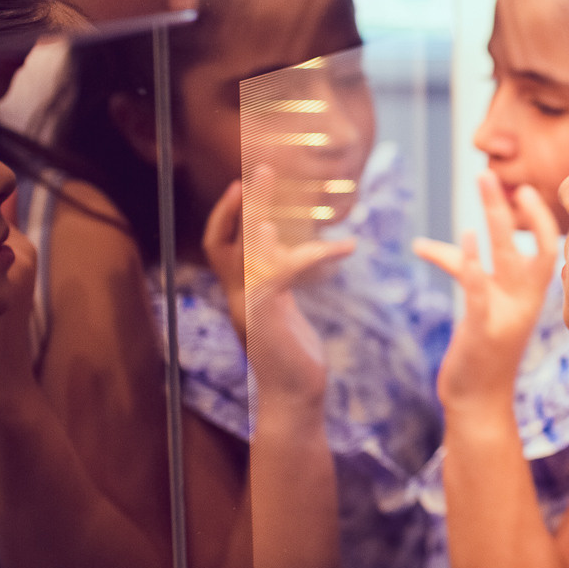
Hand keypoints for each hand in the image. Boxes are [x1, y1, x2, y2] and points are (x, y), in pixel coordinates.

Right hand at [205, 177, 352, 405]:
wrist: (294, 398)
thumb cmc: (294, 356)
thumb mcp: (283, 309)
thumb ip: (277, 280)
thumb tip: (276, 243)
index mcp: (240, 294)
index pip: (220, 247)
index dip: (226, 217)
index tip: (240, 187)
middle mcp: (236, 295)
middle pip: (226, 239)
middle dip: (241, 203)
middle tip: (259, 169)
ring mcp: (247, 304)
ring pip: (248, 247)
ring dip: (262, 212)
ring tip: (279, 185)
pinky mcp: (266, 311)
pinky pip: (287, 268)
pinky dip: (317, 253)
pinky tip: (348, 246)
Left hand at [413, 171, 559, 408]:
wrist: (478, 404)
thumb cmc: (479, 353)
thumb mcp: (476, 306)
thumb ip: (460, 273)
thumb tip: (425, 243)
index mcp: (529, 297)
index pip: (547, 250)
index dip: (540, 219)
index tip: (525, 190)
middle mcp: (524, 302)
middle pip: (524, 243)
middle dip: (507, 207)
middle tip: (487, 173)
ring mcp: (506, 316)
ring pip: (506, 257)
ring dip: (496, 218)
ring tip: (483, 185)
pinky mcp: (483, 331)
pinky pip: (479, 290)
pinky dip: (473, 262)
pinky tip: (465, 237)